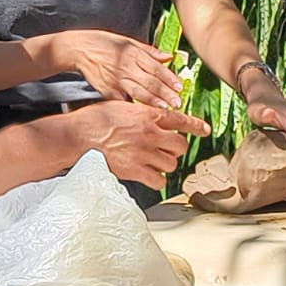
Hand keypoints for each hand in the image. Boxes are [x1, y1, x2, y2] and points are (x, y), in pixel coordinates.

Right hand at [67, 29, 182, 106]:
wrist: (78, 49)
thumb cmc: (103, 43)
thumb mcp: (127, 41)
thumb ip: (149, 51)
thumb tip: (169, 57)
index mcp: (133, 53)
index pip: (155, 67)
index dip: (169, 77)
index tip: (179, 86)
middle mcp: (126, 66)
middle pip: (149, 81)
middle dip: (165, 93)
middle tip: (178, 102)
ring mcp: (116, 80)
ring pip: (138, 92)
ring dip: (153, 101)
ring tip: (165, 109)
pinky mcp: (107, 90)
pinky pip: (122, 100)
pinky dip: (132, 108)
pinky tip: (142, 115)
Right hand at [75, 100, 209, 188]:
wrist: (79, 136)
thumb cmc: (95, 118)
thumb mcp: (122, 105)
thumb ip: (142, 112)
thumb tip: (154, 116)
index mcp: (147, 115)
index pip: (180, 120)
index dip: (196, 126)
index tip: (205, 129)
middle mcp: (150, 133)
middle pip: (180, 145)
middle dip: (176, 148)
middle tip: (167, 149)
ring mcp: (144, 153)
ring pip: (172, 164)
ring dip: (166, 164)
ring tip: (154, 161)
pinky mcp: (135, 170)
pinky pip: (159, 180)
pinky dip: (156, 179)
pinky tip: (149, 174)